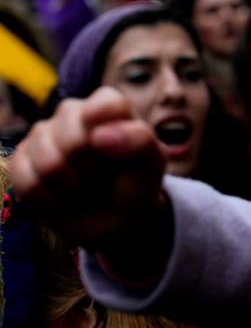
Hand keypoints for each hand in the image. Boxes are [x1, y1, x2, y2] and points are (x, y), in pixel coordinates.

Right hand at [10, 87, 169, 281]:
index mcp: (113, 111)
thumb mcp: (151, 169)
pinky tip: (62, 197)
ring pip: (46, 156)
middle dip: (89, 163)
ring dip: (69, 185)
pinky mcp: (22, 158)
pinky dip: (47, 199)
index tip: (105, 145)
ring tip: (83, 188)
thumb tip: (99, 135)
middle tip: (102, 176)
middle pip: (70, 129)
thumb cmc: (134, 191)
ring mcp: (45, 134)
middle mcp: (76, 115)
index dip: (104, 122)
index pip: (107, 102)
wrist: (111, 225)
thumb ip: (139, 143)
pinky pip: (26, 179)